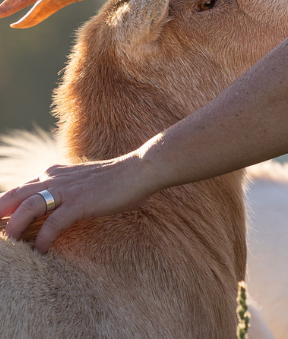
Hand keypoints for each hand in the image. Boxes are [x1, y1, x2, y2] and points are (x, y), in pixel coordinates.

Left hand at [0, 152, 152, 253]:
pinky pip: (53, 223)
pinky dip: (43, 239)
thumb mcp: (81, 182)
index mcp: (53, 173)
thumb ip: (62, 190)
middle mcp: (54, 177)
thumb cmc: (114, 179)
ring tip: (9, 245)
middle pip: (14, 195)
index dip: (4, 206)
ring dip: (14, 227)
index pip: (19, 189)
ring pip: (28, 206)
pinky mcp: (80, 202)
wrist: (139, 169)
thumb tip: (49, 209)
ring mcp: (67, 189)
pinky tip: (42, 252)